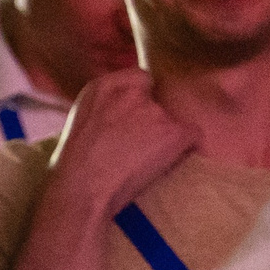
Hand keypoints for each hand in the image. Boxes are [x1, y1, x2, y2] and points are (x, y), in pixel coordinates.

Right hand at [43, 69, 196, 218]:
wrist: (83, 190)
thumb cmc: (77, 163)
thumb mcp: (83, 118)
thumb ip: (109, 104)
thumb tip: (130, 107)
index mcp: (104, 85)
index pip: (141, 79)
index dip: (142, 101)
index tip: (134, 121)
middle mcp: (130, 91)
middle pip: (161, 98)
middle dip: (155, 118)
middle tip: (140, 142)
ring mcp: (155, 110)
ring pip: (176, 118)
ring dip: (168, 135)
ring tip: (146, 157)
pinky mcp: (174, 130)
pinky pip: (192, 135)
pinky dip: (183, 149)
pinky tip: (162, 163)